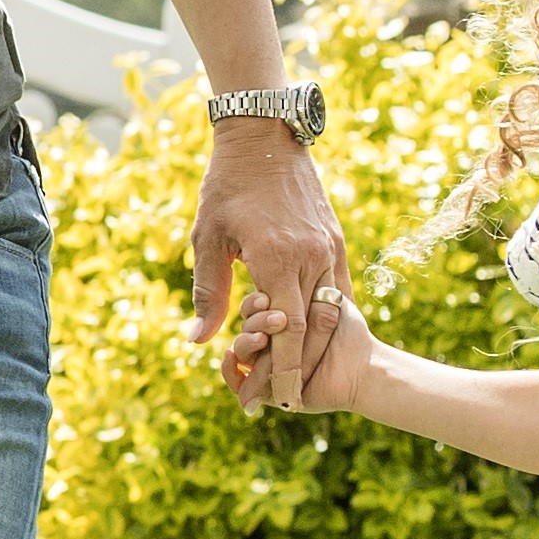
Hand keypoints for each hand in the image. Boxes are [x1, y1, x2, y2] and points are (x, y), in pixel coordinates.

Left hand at [194, 120, 346, 403]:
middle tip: (291, 401)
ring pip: (332, 311)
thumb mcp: (208, 238)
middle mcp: (312, 257)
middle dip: (303, 367)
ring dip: (318, 345)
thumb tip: (200, 342)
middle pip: (315, 329)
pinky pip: (338, 288)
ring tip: (303, 374)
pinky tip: (316, 335)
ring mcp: (329, 248)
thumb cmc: (227, 186)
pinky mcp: (335, 240)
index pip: (288, 330)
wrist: (265, 136)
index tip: (283, 402)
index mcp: (278, 259)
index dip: (284, 369)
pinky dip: (328, 315)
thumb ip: (209, 292)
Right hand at [223, 278, 368, 415]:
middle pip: (246, 330)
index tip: (264, 297)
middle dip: (255, 322)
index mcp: (283, 321)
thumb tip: (269, 281)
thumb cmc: (349, 331)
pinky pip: (239, 383)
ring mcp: (269, 367)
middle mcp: (273, 344)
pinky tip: (231, 356)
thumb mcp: (322, 302)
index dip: (255, 305)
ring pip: (240, 353)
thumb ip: (297, 292)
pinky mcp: (268, 392)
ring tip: (262, 339)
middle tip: (271, 315)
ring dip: (246, 342)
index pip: (254, 310)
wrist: (363, 368)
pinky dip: (230, 370)